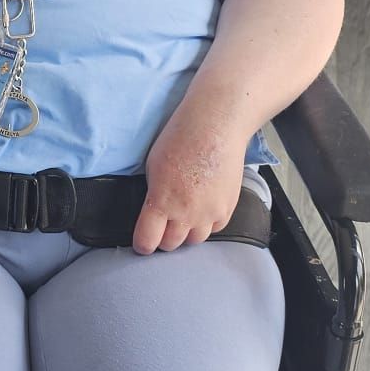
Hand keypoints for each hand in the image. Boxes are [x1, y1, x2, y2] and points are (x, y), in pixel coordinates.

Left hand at [133, 103, 248, 254]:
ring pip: (194, 240)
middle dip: (163, 238)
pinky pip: (214, 229)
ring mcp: (209, 213)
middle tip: (162, 226)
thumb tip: (154, 212)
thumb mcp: (153, 167)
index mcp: (162, 201)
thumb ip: (154, 196)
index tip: (142, 242)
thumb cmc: (182, 138)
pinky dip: (206, 223)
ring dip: (186, 233)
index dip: (142, 244)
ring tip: (183, 216)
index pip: (147, 241)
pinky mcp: (227, 208)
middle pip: (171, 244)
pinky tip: (202, 208)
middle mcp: (186, 212)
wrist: (215, 126)